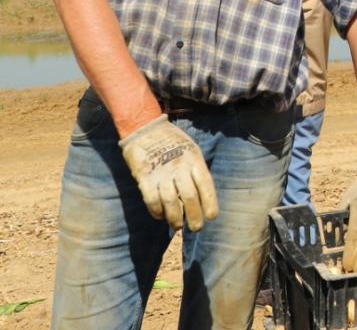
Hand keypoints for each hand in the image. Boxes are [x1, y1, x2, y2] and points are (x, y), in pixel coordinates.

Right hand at [118, 115, 219, 231]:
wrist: (144, 128)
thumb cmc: (172, 141)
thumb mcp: (191, 149)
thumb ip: (196, 169)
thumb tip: (203, 195)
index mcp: (193, 159)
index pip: (206, 184)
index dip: (210, 202)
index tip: (212, 216)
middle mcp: (179, 166)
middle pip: (190, 196)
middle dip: (194, 216)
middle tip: (196, 228)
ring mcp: (161, 172)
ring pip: (171, 202)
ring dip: (175, 218)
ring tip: (177, 226)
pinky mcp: (144, 177)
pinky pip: (152, 200)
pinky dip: (157, 212)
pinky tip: (160, 216)